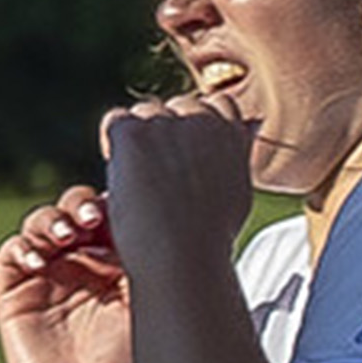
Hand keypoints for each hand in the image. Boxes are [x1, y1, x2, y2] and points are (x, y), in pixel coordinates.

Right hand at [0, 185, 134, 362]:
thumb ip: (146, 251)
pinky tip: (40, 259)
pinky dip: (23, 247)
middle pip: (75, 209)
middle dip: (81, 207)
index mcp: (119, 258)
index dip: (113, 201)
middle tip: (93, 221)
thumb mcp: (148, 298)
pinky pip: (13, 254)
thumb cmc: (133, 358)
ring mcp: (49, 274)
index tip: (126, 208)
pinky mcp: (17, 293)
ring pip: (42, 223)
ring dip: (52, 220)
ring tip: (67, 235)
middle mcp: (83, 261)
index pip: (111, 210)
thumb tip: (154, 204)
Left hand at [94, 93, 258, 267]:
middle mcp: (204, 120)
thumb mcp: (237, 191)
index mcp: (232, 133)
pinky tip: (122, 175)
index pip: (215, 106)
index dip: (194, 131)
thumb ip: (238, 153)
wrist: (183, 256)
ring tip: (142, 183)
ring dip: (139, 140)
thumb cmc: (208, 238)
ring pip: (145, 114)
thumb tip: (249, 125)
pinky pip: (116, 122)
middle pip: (177, 108)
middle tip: (158, 178)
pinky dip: (113, 144)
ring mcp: (169, 125)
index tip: (185, 161)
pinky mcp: (136, 134)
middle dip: (165, 134)